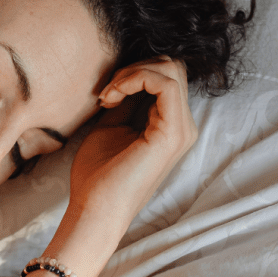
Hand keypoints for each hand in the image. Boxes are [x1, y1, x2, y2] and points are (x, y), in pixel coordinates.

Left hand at [67, 58, 196, 239]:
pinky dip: (135, 79)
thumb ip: (126, 102)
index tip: (104, 95)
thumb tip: (126, 76)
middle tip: (106, 93)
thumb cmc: (98, 176)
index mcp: (169, 126)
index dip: (133, 73)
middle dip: (134, 68)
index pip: (164, 77)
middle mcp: (182, 127)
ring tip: (108, 95)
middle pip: (172, 68)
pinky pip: (165, 83)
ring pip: (171, 69)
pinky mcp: (172, 133)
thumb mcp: (111, 126)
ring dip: (132, 73)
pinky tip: (113, 97)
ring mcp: (181, 130)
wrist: (95, 209)